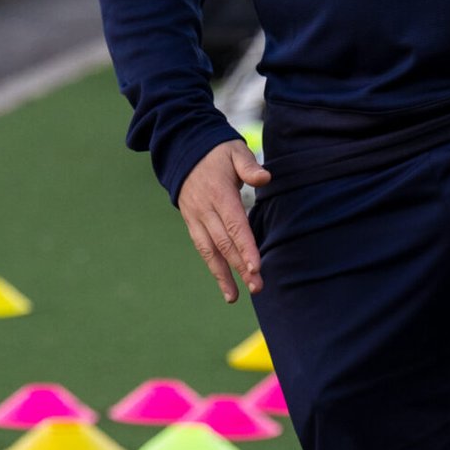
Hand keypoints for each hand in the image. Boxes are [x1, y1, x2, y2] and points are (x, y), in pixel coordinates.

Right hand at [178, 139, 268, 301]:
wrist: (184, 151)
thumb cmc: (217, 153)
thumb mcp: (235, 151)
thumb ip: (249, 166)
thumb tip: (265, 178)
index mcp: (219, 193)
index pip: (234, 224)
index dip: (245, 246)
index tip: (255, 267)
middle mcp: (205, 210)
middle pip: (224, 243)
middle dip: (240, 267)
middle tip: (257, 287)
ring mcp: (196, 218)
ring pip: (210, 251)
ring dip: (223, 275)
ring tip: (235, 297)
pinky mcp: (192, 224)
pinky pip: (203, 249)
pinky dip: (214, 268)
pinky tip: (225, 286)